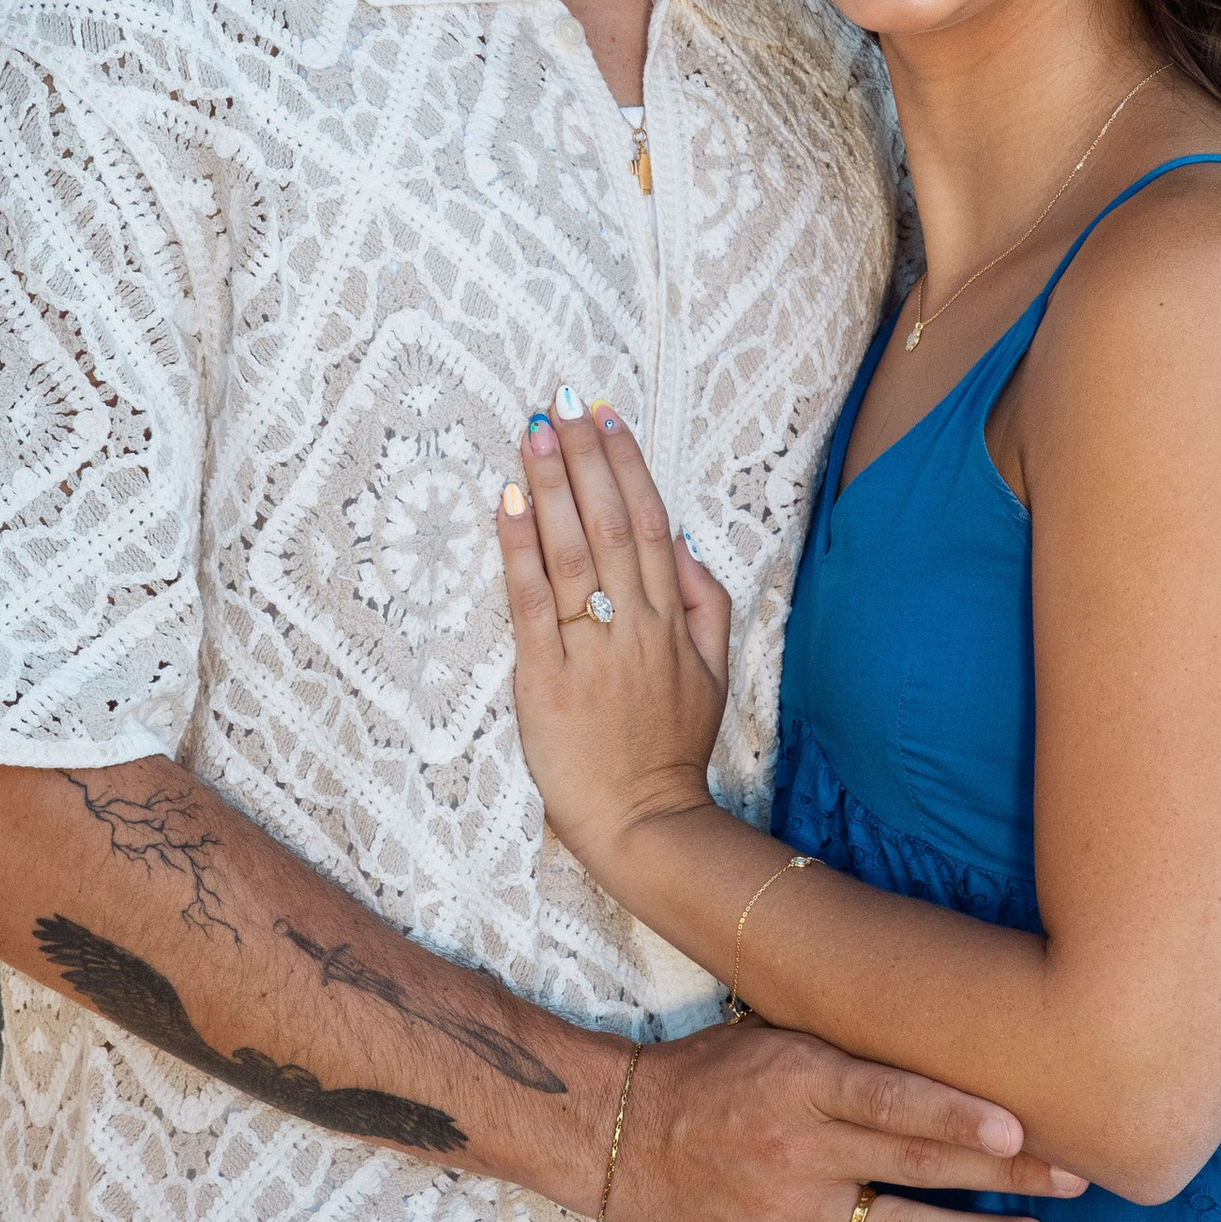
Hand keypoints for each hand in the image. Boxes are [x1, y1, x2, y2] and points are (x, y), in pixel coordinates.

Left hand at [497, 397, 731, 867]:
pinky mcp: (547, 677)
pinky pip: (533, 601)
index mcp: (672, 619)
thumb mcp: (713, 674)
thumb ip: (705, 604)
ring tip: (533, 432)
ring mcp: (591, 649)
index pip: (652, 524)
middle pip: (612, 522)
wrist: (643, 819)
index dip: (628, 465)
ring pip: (573, 550)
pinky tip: (507, 504)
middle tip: (562, 402)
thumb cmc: (670, 747)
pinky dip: (520, 549)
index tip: (606, 416)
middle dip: (585, 456)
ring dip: (551, 486)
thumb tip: (686, 542)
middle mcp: (635, 624)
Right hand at [616, 1017, 1086, 1221]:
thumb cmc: (710, 1076)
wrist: (619, 1136)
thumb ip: (849, 1053)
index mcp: (800, 1079)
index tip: (1022, 1130)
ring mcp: (785, 1211)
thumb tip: (947, 1043)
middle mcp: (797, 1146)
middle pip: (918, 1166)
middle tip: (1074, 1182)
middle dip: (1005, 1178)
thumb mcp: (775, 1040)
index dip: (959, 1115)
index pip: (891, 1098)